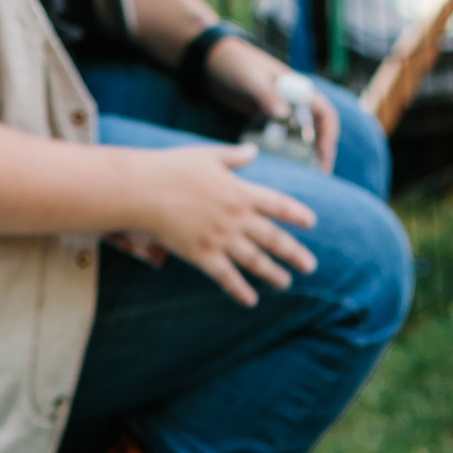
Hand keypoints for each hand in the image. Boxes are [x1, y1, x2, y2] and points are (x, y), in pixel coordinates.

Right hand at [131, 144, 317, 305]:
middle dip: (294, 253)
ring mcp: (220, 239)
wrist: (142, 190)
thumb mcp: (207, 155)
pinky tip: (252, 301)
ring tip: (286, 282)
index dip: (296, 214)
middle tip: (310, 266)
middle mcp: (236, 218)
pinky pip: (226, 277)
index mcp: (240, 192)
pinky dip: (240, 290)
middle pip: (273, 239)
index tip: (311, 223)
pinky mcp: (202, 255)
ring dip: (273, 274)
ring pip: (255, 261)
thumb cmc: (171, 168)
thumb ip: (233, 157)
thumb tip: (253, 152)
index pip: (278, 205)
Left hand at [208, 36, 340, 171]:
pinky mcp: (266, 118)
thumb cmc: (235, 64)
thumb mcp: (251, 79)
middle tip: (318, 176)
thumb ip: (266, 95)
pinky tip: (280, 167)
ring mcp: (280, 111)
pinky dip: (285, 152)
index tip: (323, 155)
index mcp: (296, 88)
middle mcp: (293, 101)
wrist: (212, 60)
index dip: (328, 135)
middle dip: (321, 152)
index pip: (324, 113)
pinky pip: (282, 138)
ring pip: (301, 136)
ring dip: (305, 155)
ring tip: (303, 177)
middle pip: (317, 129)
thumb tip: (282, 114)